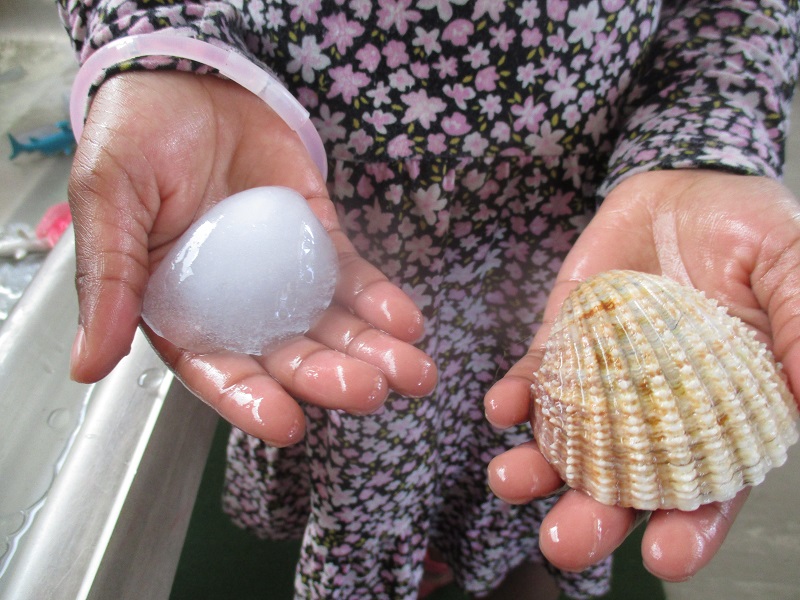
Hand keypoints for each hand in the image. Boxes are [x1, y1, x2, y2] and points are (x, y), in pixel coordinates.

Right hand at [68, 71, 436, 444]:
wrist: (190, 77)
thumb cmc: (136, 135)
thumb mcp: (109, 198)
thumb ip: (108, 279)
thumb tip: (87, 363)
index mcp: (180, 308)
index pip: (217, 369)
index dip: (250, 399)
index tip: (288, 423)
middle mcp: (237, 304)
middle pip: (287, 354)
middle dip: (329, 376)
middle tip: (368, 390)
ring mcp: (283, 274)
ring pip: (331, 325)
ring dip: (372, 352)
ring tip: (414, 373)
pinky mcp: (319, 241)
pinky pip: (353, 277)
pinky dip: (382, 300)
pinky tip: (407, 321)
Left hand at [484, 170, 799, 579]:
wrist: (683, 185)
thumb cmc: (748, 231)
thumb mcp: (789, 264)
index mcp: (722, 414)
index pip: (707, 488)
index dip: (689, 527)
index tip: (665, 557)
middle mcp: (655, 413)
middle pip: (624, 484)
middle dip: (592, 517)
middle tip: (563, 544)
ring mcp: (602, 382)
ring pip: (567, 444)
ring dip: (535, 469)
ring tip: (509, 480)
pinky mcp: (561, 347)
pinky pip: (533, 383)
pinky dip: (514, 400)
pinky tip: (502, 407)